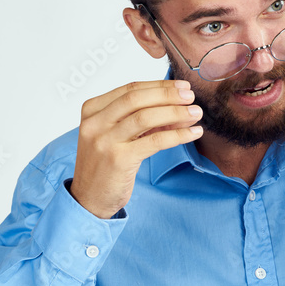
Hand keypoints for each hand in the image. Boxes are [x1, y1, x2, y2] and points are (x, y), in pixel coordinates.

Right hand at [70, 80, 202, 217]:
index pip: (129, 89)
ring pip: (146, 117)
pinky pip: (154, 141)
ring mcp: (104, 141)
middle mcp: (95, 123)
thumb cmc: (103, 165)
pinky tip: (192, 134)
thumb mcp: (113, 135)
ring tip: (195, 113)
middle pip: (137, 99)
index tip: (180, 86)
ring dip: (176, 113)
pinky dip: (177, 135)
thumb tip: (175, 106)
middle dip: (168, 95)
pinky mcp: (118, 159)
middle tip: (190, 96)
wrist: (88, 199)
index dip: (158, 86)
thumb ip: (136, 119)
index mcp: (91, 110)